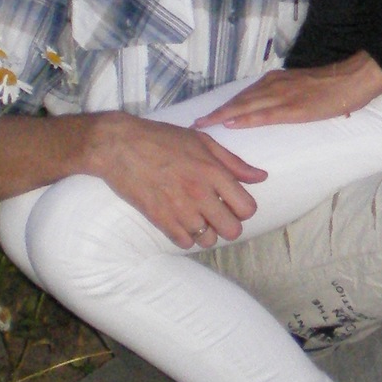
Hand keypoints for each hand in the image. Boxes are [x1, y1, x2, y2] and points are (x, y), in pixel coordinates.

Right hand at [84, 112, 267, 247]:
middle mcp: (200, 192)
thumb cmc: (162, 139)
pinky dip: (186, 237)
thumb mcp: (203, 142)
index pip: (247, 208)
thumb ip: (234, 162)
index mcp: (213, 171)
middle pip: (232, 230)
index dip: (244, 209)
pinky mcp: (160, 219)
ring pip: (209, 240)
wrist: (120, 146)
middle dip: (228, 225)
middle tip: (217, 214)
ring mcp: (179, 208)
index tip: (233, 203)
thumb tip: (261, 177)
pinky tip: (181, 222)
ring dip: (206, 232)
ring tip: (197, 217)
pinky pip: (185, 243)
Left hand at [194, 56, 381, 128]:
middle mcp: (273, 86)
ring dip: (222, 116)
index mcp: (276, 82)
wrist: (352, 79)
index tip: (207, 115)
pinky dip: (246, 119)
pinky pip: (264, 115)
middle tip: (194, 123)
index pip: (244, 96)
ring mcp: (282, 96)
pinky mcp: (293, 108)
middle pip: (238, 101)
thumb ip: (289, 97)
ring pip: (245, 106)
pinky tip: (231, 124)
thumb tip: (280, 108)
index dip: (225, 106)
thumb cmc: (333, 86)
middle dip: (216, 112)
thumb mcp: (303, 88)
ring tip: (203, 125)